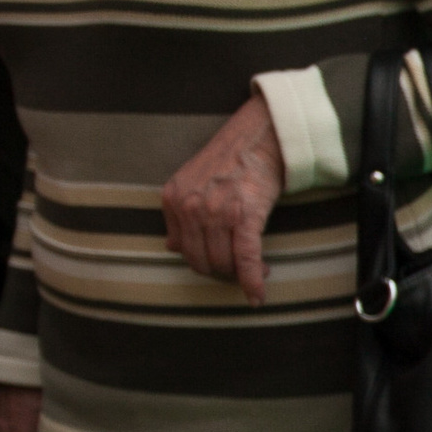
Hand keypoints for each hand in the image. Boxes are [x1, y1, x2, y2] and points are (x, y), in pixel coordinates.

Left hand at [163, 94, 285, 301]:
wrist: (259, 137)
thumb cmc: (230, 159)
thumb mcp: (191, 182)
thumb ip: (179, 214)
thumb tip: (172, 247)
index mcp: (173, 198)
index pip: (183, 249)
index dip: (204, 263)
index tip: (222, 265)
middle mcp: (190, 207)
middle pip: (202, 261)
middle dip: (222, 273)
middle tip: (241, 273)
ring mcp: (217, 212)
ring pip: (224, 262)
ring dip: (241, 276)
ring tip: (258, 272)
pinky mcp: (245, 216)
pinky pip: (245, 258)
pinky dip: (252, 280)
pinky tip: (257, 294)